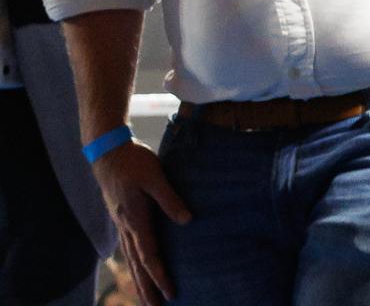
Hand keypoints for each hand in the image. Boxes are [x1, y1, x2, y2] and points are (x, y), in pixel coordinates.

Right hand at [92, 140, 190, 305]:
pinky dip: (134, 261)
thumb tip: (187, 221)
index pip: (149, 255)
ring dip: (139, 278)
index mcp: (136, 219)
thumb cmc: (134, 162)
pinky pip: (128, 246)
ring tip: (146, 297)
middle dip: (147, 287)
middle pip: (137, 263)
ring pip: (131, 257)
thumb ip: (170, 199)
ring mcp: (122, 222)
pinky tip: (138, 267)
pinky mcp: (121, 217)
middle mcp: (126, 226)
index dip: (160, 275)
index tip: (170, 292)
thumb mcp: (155, 177)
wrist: (107, 152)